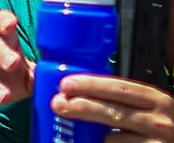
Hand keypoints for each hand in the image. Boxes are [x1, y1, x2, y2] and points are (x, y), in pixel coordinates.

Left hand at [51, 74, 173, 140]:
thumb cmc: (165, 124)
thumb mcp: (153, 106)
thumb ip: (127, 99)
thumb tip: (86, 91)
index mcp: (157, 100)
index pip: (120, 89)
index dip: (90, 85)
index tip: (66, 84)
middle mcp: (158, 122)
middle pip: (112, 113)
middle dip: (81, 107)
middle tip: (58, 104)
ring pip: (111, 139)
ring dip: (90, 134)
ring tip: (72, 130)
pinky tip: (90, 141)